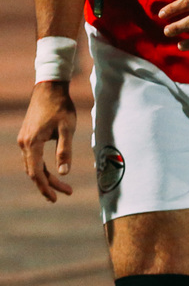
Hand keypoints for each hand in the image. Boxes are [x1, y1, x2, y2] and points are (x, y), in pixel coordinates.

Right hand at [18, 82, 75, 201]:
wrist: (50, 87)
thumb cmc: (61, 106)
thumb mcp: (67, 128)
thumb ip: (65, 151)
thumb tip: (64, 173)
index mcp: (32, 143)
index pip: (36, 173)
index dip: (45, 187)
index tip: (56, 198)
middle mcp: (24, 143)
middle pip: (34, 171)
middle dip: (49, 184)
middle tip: (67, 192)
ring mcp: (24, 139)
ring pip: (32, 164)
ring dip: (46, 175)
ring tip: (62, 185)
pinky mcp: (27, 135)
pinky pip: (32, 156)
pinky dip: (41, 166)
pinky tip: (52, 169)